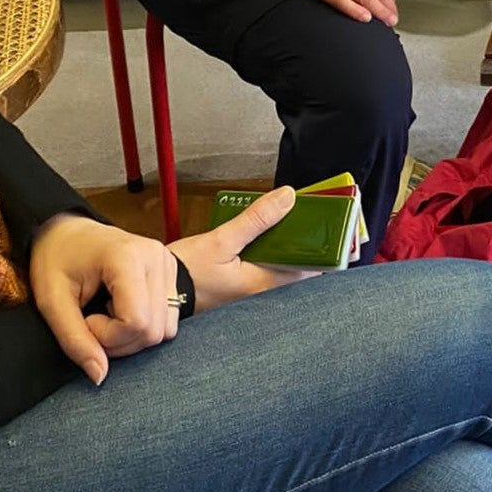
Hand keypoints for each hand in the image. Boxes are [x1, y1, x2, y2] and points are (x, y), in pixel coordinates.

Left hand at [30, 213, 181, 385]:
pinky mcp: (172, 272)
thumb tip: (99, 376)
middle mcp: (156, 257)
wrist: (67, 230)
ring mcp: (168, 263)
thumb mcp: (52, 301)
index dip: (107, 336)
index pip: (137, 322)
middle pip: (153, 330)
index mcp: (128, 257)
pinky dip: (144, 327)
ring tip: (107, 315)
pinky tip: (123, 310)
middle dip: (119, 341)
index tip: (84, 319)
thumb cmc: (55, 260)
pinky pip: (169, 320)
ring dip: (132, 337)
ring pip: (164, 330)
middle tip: (92, 322)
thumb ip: (74, 340)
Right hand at [170, 185, 313, 313]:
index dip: (323, 251)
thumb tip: (287, 198)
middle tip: (308, 220)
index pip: (309, 270)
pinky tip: (263, 238)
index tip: (331, 231)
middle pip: (298, 268)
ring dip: (287, 248)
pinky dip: (270, 254)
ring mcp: (251, 293)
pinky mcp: (240, 289)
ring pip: (282, 268)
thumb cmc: (186, 273)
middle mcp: (261, 293)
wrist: (161, 292)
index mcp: (263, 285)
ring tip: (288, 223)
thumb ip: (256, 220)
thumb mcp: (222, 240)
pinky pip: (265, 270)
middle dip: (306, 245)